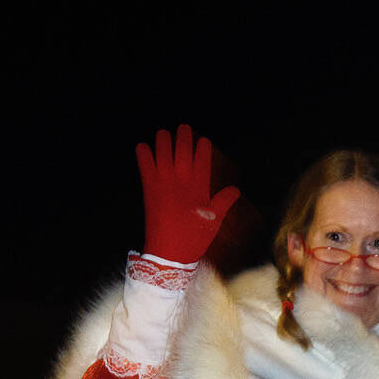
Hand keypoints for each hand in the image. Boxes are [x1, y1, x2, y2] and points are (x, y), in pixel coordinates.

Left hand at [136, 124, 240, 264]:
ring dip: (163, 143)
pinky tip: (142, 146)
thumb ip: (224, 202)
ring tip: (163, 133)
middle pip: (183, 153)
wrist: (170, 251)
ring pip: (164, 155)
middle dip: (183, 139)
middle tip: (183, 127)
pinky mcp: (150, 189)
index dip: (202, 150)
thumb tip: (236, 190)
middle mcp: (182, 181)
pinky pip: (146, 167)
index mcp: (199, 187)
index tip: (203, 140)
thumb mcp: (214, 221)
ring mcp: (165, 183)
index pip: (202, 162)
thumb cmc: (194, 238)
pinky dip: (144, 156)